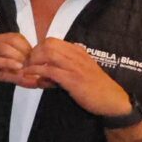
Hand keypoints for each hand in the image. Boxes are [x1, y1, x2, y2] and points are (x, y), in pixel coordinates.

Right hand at [0, 29, 33, 91]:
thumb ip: (15, 75)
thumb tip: (35, 82)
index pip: (17, 37)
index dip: (27, 47)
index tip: (31, 60)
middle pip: (14, 40)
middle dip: (26, 53)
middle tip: (30, 66)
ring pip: (6, 48)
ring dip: (19, 58)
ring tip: (24, 68)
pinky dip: (10, 63)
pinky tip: (18, 68)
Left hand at [18, 38, 132, 117]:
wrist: (113, 100)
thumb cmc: (96, 88)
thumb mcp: (80, 73)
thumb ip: (64, 69)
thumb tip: (42, 74)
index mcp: (78, 52)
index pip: (52, 41)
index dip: (38, 49)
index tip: (32, 61)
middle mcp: (76, 55)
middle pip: (48, 44)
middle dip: (33, 53)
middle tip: (28, 66)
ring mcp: (75, 66)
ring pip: (48, 53)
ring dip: (34, 62)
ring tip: (28, 71)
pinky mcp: (73, 79)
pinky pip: (50, 70)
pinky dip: (38, 72)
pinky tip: (33, 78)